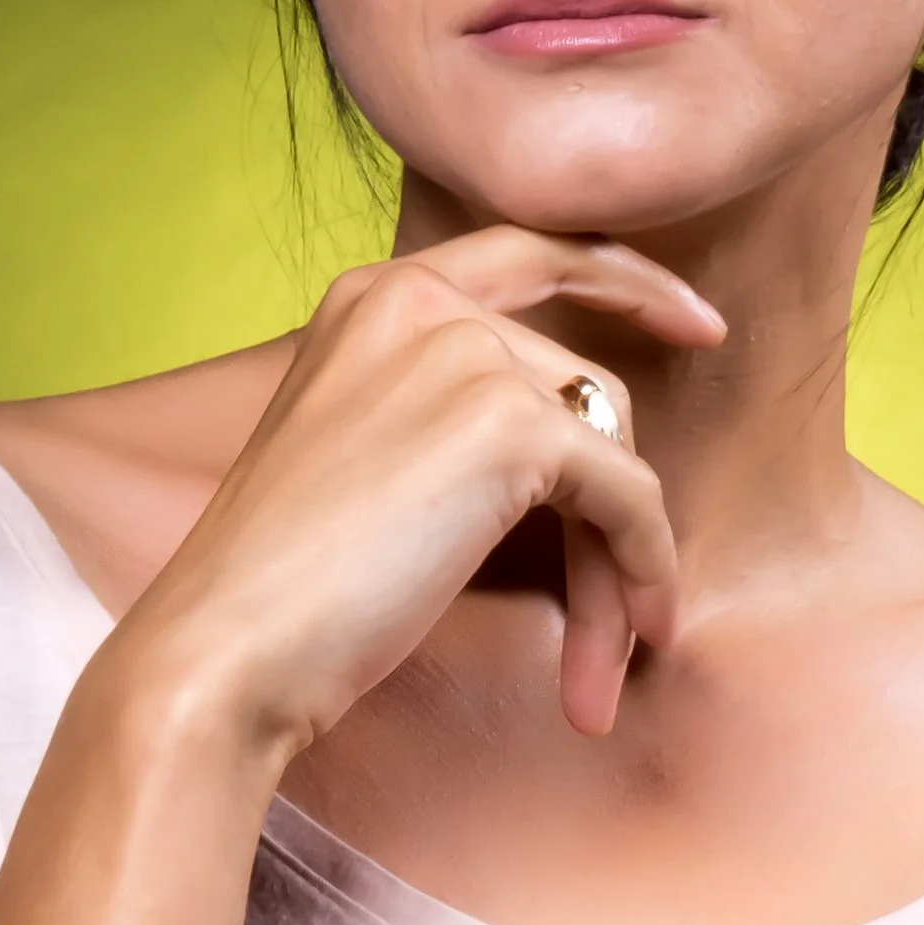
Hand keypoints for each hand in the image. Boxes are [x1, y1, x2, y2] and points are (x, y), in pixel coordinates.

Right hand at [120, 229, 723, 747]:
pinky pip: (629, 500)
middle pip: (586, 393)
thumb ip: (448, 415)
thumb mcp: (364, 457)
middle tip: (623, 623)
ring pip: (612, 457)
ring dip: (617, 570)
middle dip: (613, 515)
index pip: (530, 253)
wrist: (226, 645)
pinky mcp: (511, 424)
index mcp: (372, 296)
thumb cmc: (284, 585)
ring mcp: (466, 354)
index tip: (698, 326)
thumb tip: (595, 457)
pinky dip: (641, 572)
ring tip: (593, 670)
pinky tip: (620, 647)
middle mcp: (421, 300)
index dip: (626, 283)